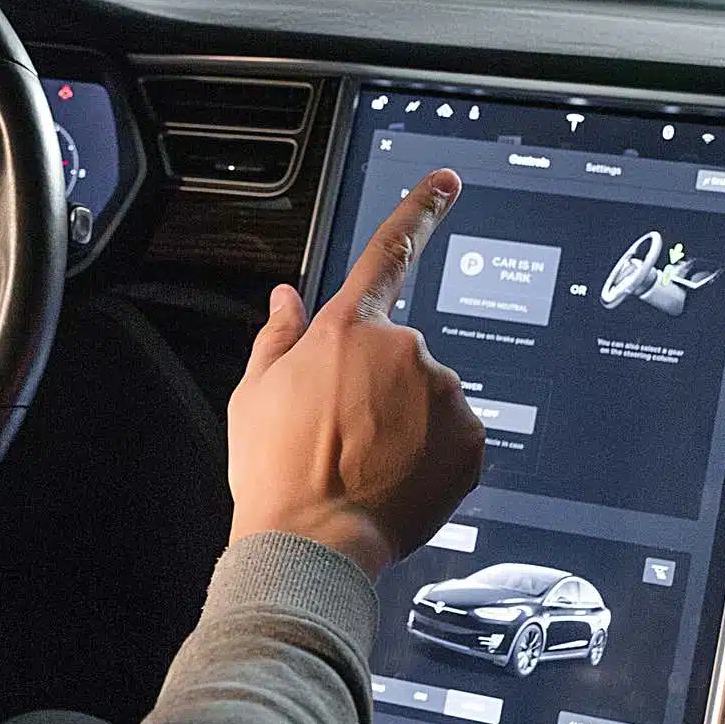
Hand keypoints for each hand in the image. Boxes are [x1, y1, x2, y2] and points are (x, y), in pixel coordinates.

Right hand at [227, 168, 484, 579]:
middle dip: (376, 385)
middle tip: (339, 433)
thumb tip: (286, 299)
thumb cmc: (274, 470)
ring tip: (363, 465)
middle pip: (396, 354)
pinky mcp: (471, 439)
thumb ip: (277, 338)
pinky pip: (453, 436)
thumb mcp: (253, 395)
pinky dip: (430, 454)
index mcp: (346, 330)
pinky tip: (394, 480)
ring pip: (426, 396)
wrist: (312, 542)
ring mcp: (444, 393)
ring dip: (404, 421)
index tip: (447, 182)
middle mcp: (403, 350)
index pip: (387, 254)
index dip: (419, 211)